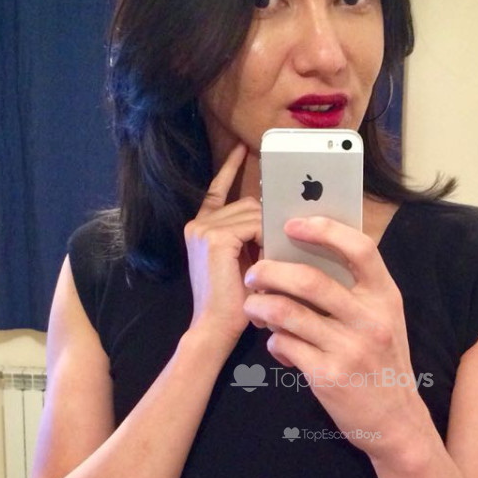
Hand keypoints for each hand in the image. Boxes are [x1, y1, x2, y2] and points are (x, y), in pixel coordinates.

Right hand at [183, 143, 261, 348]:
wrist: (215, 328)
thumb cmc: (236, 303)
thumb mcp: (246, 261)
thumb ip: (253, 235)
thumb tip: (279, 216)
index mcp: (202, 227)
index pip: (219, 189)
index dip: (231, 167)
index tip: (243, 149)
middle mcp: (199, 223)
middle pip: (249, 203)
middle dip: (266, 223)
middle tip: (272, 250)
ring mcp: (203, 228)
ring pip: (254, 212)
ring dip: (268, 235)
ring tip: (266, 261)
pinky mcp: (214, 236)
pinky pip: (254, 224)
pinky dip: (264, 241)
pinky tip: (261, 259)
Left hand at [241, 216, 431, 456]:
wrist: (397, 423)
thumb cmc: (384, 365)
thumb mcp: (384, 321)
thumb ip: (356, 292)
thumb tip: (304, 259)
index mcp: (385, 297)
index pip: (360, 249)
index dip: (324, 230)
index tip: (292, 224)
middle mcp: (370, 320)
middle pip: (310, 280)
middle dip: (271, 271)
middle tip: (253, 273)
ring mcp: (349, 349)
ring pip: (288, 313)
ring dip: (260, 306)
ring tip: (253, 306)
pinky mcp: (328, 376)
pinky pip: (285, 346)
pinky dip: (273, 341)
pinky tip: (276, 344)